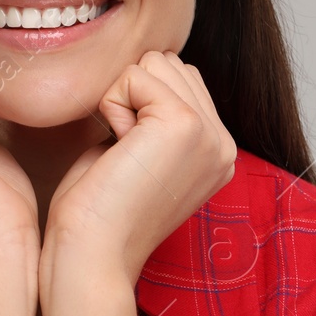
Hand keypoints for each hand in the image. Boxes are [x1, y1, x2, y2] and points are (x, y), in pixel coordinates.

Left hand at [44, 50, 235, 287]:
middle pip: (169, 64)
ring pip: (154, 63)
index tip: (131, 156)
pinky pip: (133, 76)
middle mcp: (223, 143)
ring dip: (122, 100)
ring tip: (122, 152)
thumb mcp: (142, 153)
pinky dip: (111, 105)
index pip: (181, 78)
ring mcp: (209, 134)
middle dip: (133, 97)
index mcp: (217, 151)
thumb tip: (149, 63)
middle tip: (125, 154)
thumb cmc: (99, 209)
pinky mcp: (183, 125)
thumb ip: (157, 114)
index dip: (139, 103)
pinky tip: (116, 149)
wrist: (92, 252)